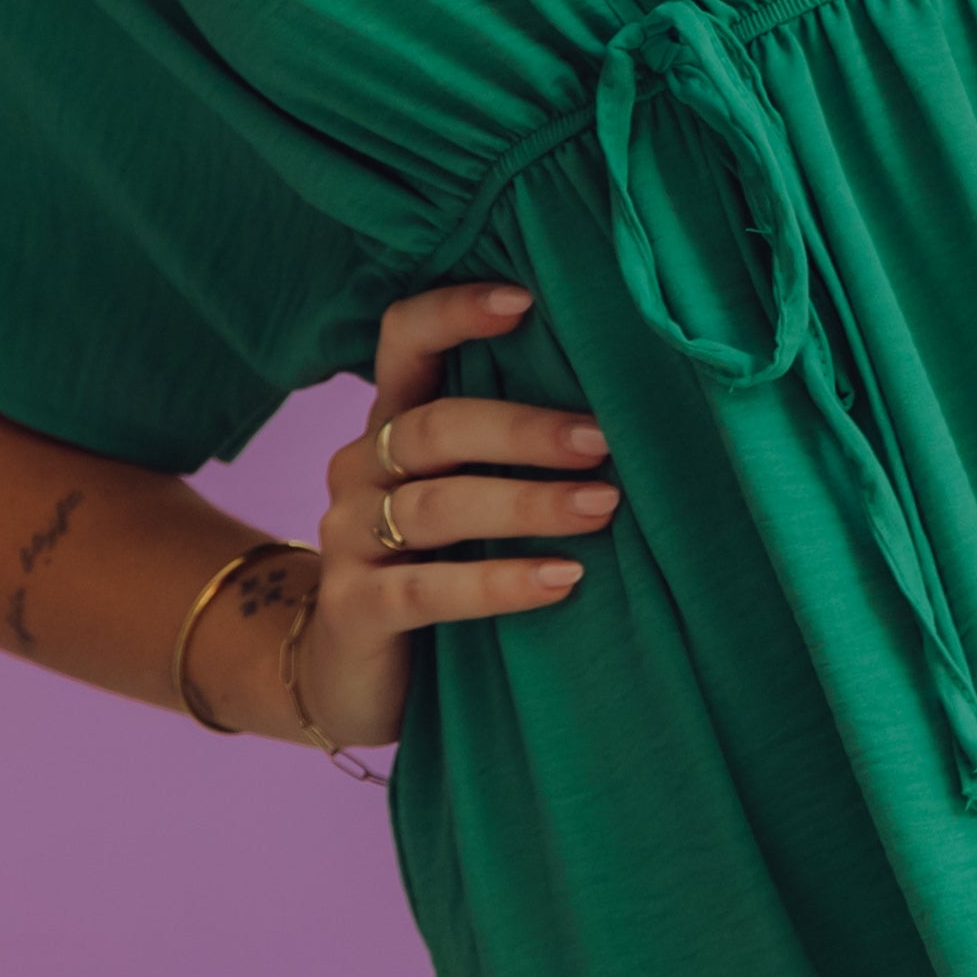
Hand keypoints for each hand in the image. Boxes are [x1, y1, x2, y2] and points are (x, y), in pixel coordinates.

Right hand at [239, 280, 617, 750]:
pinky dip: (498, 583)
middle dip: (523, 430)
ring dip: (526, 504)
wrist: (349, 677)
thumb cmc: (436, 567)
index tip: (526, 299)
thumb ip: (510, 454)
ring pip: (437, 505)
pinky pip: (427, 589)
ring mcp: (349, 538)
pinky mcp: (355, 609)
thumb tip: (627, 415)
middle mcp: (360, 468)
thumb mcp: (466, 499)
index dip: (454, 313)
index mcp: (391, 425)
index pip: (403, 340)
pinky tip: (561, 580)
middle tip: (601, 440)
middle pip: (433, 426)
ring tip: (602, 508)